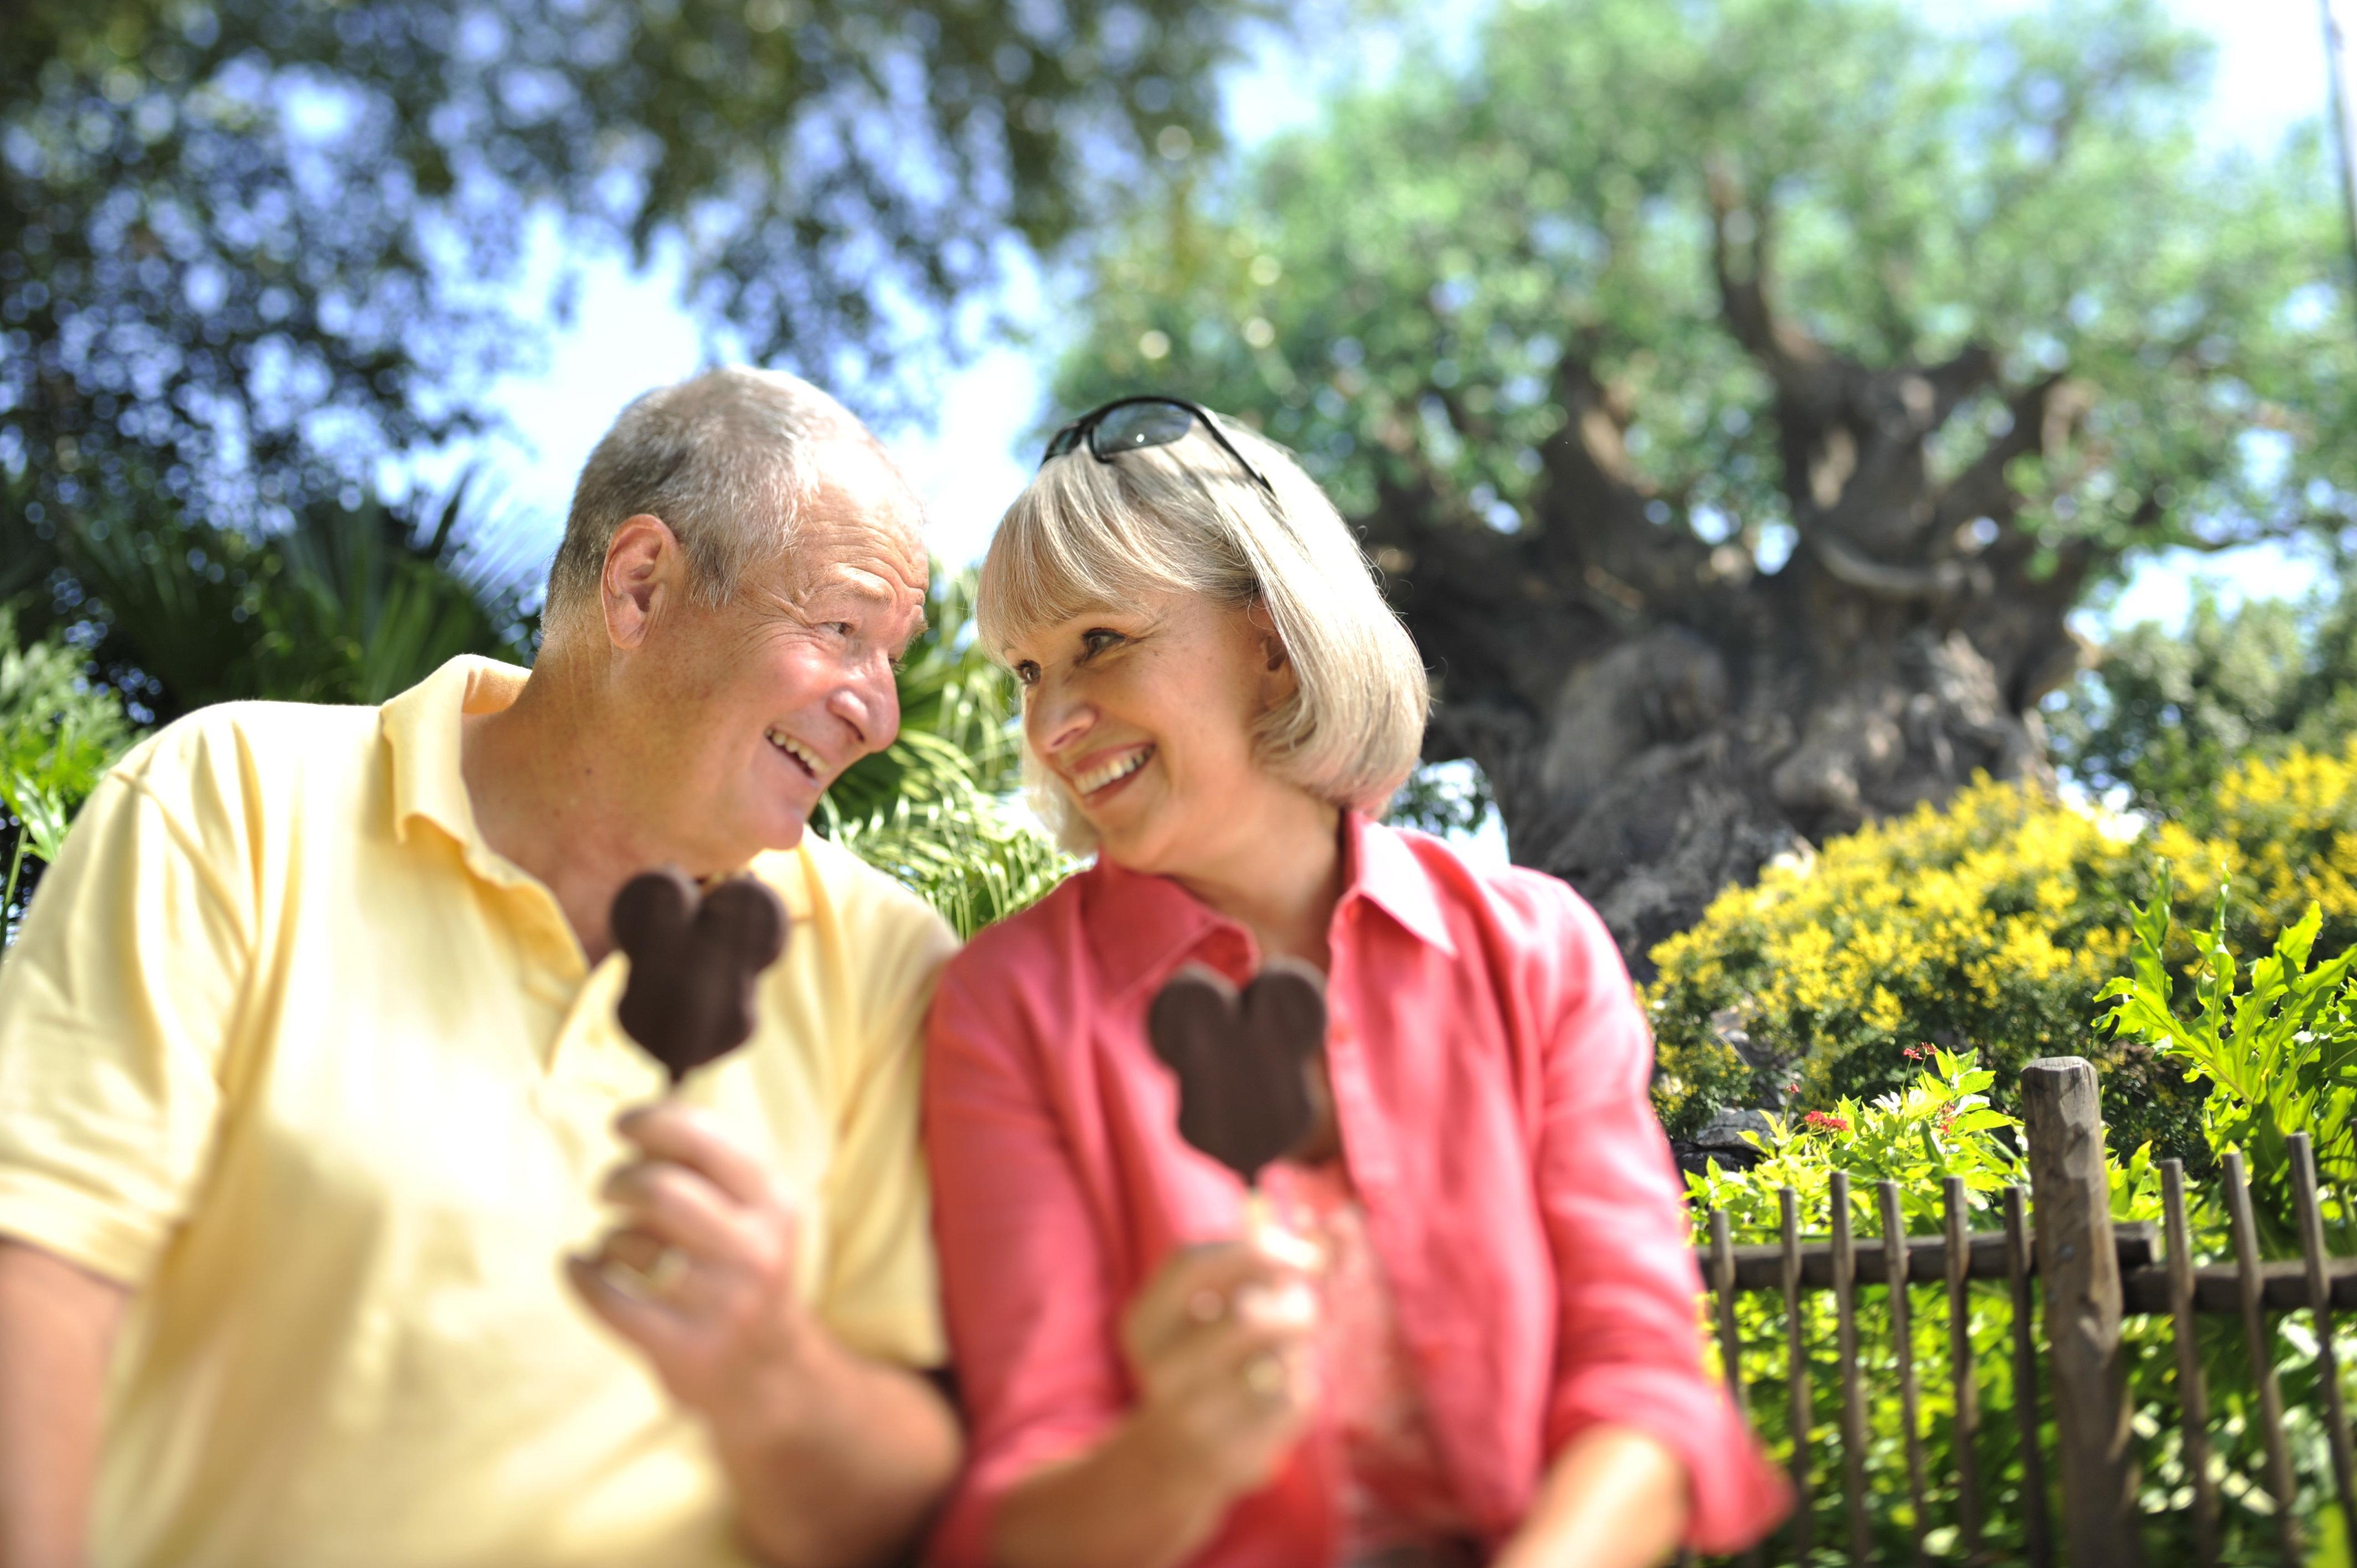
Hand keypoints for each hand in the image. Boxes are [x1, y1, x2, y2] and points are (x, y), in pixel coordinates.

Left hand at [567, 1101, 806, 1419]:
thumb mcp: (754, 1212)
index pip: (708, 1140)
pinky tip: (579, 1266)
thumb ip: (711, 1167)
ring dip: (607, 1235)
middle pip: (662, 1191)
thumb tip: (641, 1121)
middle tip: (608, 1189)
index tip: (621, 1125)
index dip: (654, 1121)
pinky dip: (581, 1275)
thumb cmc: (742, 1270)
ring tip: (614, 1243)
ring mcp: (723, 1305)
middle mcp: (756, 1251)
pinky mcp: (687, 1351)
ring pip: (631, 1245)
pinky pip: (609, 1299)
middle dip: (619, 1180)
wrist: (770, 1373)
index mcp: (775, 1203)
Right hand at [1116, 1236, 1319, 1500]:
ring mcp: (1195, 1418)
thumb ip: (1244, 1267)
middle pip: (1249, 1318)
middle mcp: (1160, 1371)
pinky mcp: (1234, 1454)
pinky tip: (1278, 1392)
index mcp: (1144, 1324)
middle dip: (1294, 1305)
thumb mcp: (1199, 1310)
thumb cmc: (1201, 1359)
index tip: (1304, 1256)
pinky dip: (1301, 1384)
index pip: (1193, 1263)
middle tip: (1306, 1307)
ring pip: (1280, 1360)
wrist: (1175, 1457)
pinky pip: (1296, 1397)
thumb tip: (1315, 1242)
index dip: (1257, 1250)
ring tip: (1289, 1347)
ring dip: (1297, 1346)